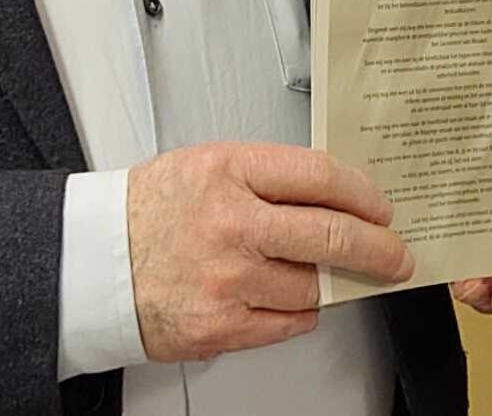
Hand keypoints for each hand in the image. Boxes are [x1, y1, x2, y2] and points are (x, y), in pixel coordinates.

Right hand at [125, 143, 412, 363]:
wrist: (95, 264)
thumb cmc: (151, 211)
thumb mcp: (208, 165)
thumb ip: (269, 177)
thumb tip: (336, 196)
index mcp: (229, 172)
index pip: (320, 176)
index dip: (364, 194)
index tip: (381, 207)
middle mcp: (232, 224)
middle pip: (332, 234)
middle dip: (378, 248)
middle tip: (395, 255)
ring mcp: (228, 279)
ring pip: (313, 285)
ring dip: (325, 282)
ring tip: (313, 273)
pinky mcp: (221, 325)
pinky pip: (290, 323)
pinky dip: (298, 313)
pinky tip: (284, 298)